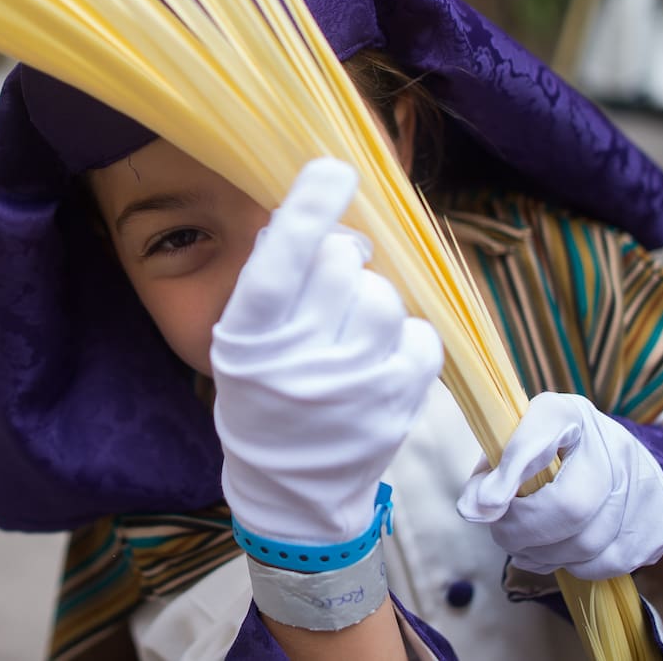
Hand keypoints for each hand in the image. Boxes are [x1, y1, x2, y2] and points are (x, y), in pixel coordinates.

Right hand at [211, 158, 443, 545]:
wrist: (290, 494)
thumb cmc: (263, 399)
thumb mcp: (243, 344)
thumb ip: (270, 283)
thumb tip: (311, 214)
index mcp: (248, 342)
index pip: (279, 263)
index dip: (308, 209)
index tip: (333, 169)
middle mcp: (298, 364)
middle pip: (340, 265)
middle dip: (340, 260)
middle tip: (331, 285)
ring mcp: (353, 387)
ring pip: (383, 297)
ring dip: (373, 298)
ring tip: (354, 328)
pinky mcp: (398, 405)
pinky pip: (419, 334)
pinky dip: (406, 335)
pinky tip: (383, 355)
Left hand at [456, 393, 662, 580]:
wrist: (611, 453)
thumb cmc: (549, 452)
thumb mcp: (513, 447)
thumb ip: (490, 475)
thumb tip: (473, 512)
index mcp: (568, 414)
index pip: (538, 440)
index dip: (509, 474)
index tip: (480, 507)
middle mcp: (614, 442)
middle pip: (570, 506)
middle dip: (524, 532)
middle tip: (503, 535)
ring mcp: (645, 481)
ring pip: (590, 543)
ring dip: (546, 556)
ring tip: (527, 548)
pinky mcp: (660, 519)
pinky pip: (612, 562)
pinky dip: (579, 567)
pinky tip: (563, 553)